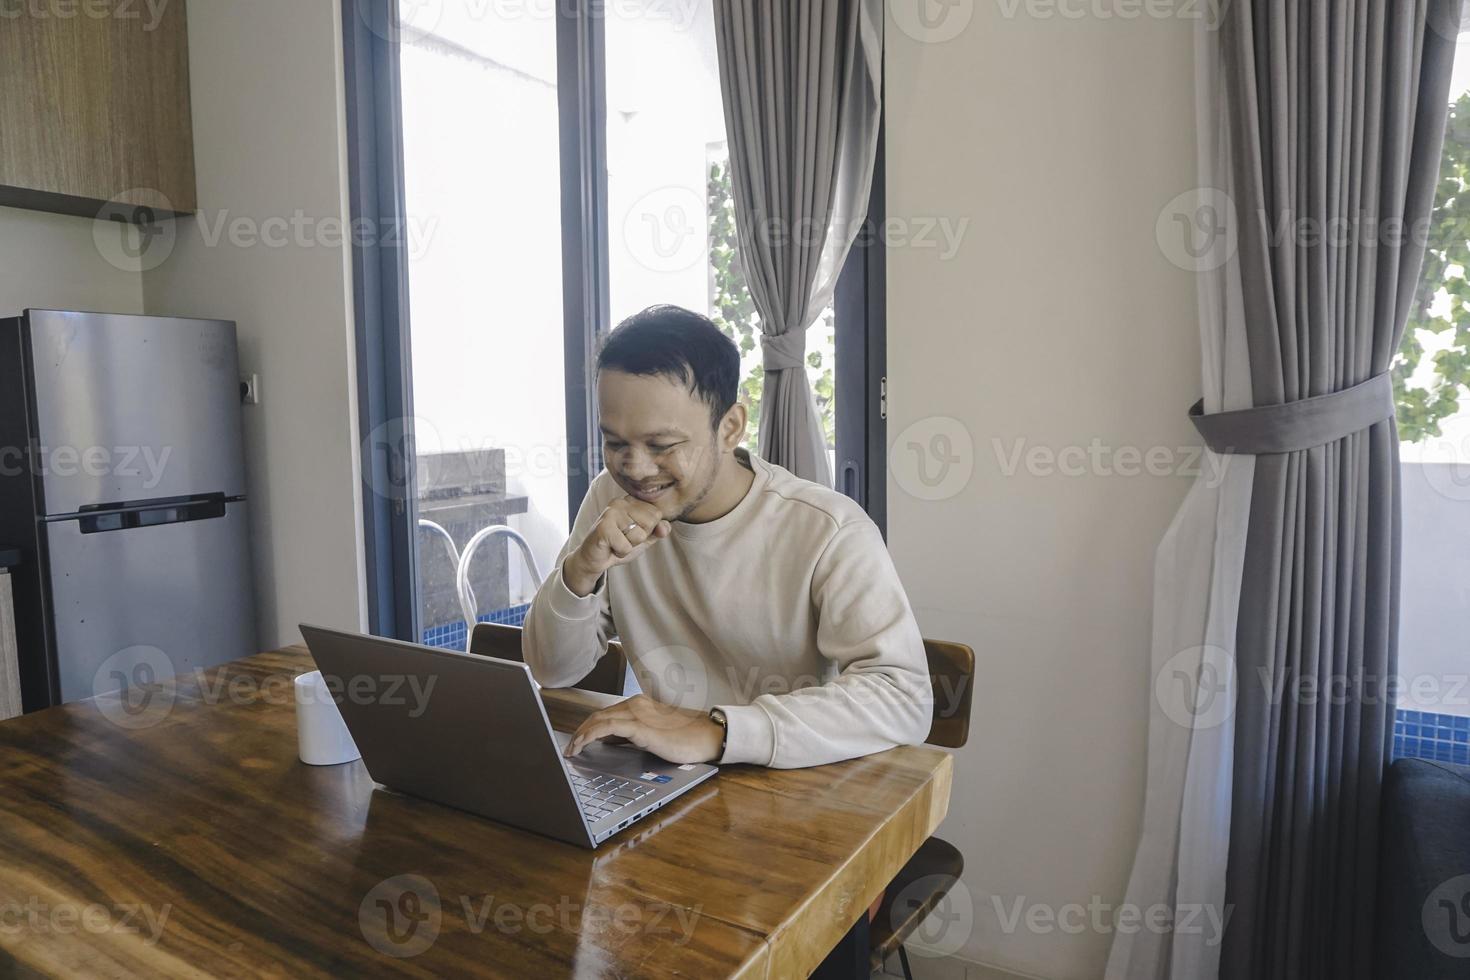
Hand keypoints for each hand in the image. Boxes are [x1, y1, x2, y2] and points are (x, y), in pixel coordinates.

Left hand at [562, 694, 722, 764]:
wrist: (710, 736)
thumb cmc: (687, 737)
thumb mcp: (654, 734)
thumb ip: (632, 734)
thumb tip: (609, 742)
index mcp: (639, 704)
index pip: (605, 714)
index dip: (586, 727)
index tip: (576, 741)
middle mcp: (636, 705)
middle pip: (597, 715)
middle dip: (580, 732)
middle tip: (570, 748)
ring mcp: (639, 714)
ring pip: (599, 720)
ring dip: (581, 735)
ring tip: (572, 750)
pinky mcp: (642, 727)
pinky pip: (608, 728)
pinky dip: (590, 736)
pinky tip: (583, 745)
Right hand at [563, 497, 671, 596]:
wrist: (594, 558)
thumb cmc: (618, 544)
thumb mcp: (643, 538)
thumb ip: (657, 531)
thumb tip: (665, 527)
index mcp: (631, 501)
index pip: (657, 514)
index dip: (647, 529)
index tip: (631, 531)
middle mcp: (621, 502)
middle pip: (650, 522)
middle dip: (639, 538)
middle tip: (623, 538)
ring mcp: (611, 513)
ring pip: (639, 535)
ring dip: (629, 546)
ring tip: (616, 542)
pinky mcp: (603, 527)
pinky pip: (626, 546)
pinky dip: (620, 552)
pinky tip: (610, 547)